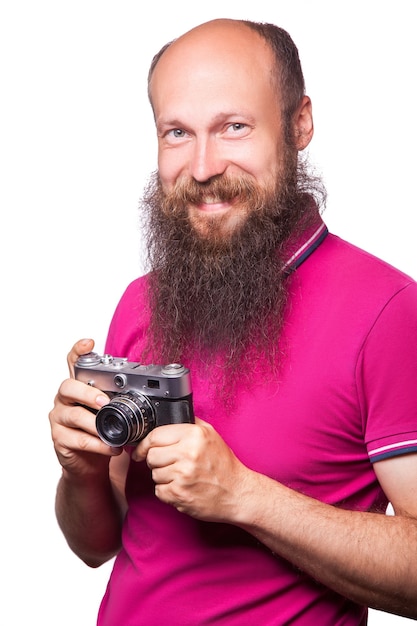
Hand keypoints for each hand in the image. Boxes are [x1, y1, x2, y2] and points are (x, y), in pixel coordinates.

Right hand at [49, 338, 121, 479]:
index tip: (89, 343)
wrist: (89, 464)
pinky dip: (98, 444)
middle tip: (104, 403)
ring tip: (113, 432)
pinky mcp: (60, 439)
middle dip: (88, 393)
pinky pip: (79, 440)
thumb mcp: (110, 411)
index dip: (79, 351)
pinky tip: (111, 447)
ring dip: (96, 424)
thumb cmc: (100, 432)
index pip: (73, 363)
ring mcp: (59, 419)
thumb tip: (146, 386)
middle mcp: (65, 399)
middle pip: (68, 387)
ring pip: (74, 415)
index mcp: (78, 387)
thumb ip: (118, 397)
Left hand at [133, 417, 249, 522]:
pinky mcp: (179, 495)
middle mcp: (188, 453)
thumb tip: (166, 417)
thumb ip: (189, 423)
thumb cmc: (224, 465)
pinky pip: (159, 491)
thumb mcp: (211, 434)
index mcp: (194, 435)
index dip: (145, 444)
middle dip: (156, 461)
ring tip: (181, 476)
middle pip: (151, 456)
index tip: (141, 449)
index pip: (155, 435)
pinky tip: (182, 487)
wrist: (237, 493)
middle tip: (170, 463)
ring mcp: (183, 475)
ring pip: (154, 474)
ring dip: (163, 476)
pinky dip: (167, 491)